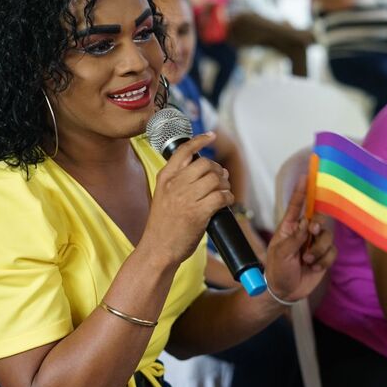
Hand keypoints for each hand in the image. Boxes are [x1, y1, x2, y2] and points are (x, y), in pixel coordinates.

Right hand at [141, 132, 232, 265]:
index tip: (211, 136)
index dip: (199, 141)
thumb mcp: (163, 197)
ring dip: (225, 185)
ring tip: (223, 193)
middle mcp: (175, 185)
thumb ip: (178, 182)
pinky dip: (228, 198)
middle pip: (205, 164)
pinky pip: (221, 196)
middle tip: (221, 179)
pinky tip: (226, 203)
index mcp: (165, 178)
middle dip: (218, 170)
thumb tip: (206, 171)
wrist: (157, 250)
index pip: (183, 151)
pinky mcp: (198, 213)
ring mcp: (186, 198)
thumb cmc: (162, 227)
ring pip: (215, 179)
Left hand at [264, 179, 336, 302]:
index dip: (302, 191)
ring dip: (318, 250)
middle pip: (319, 219)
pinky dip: (324, 260)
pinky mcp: (323, 256)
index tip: (306, 176)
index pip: (297, 206)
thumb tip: (307, 223)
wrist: (284, 291)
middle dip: (318, 226)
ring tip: (307, 260)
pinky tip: (314, 267)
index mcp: (289, 227)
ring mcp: (314, 244)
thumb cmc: (276, 269)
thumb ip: (295, 238)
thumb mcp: (280, 253)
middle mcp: (303, 233)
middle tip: (313, 232)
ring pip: (327, 237)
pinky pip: (332, 252)